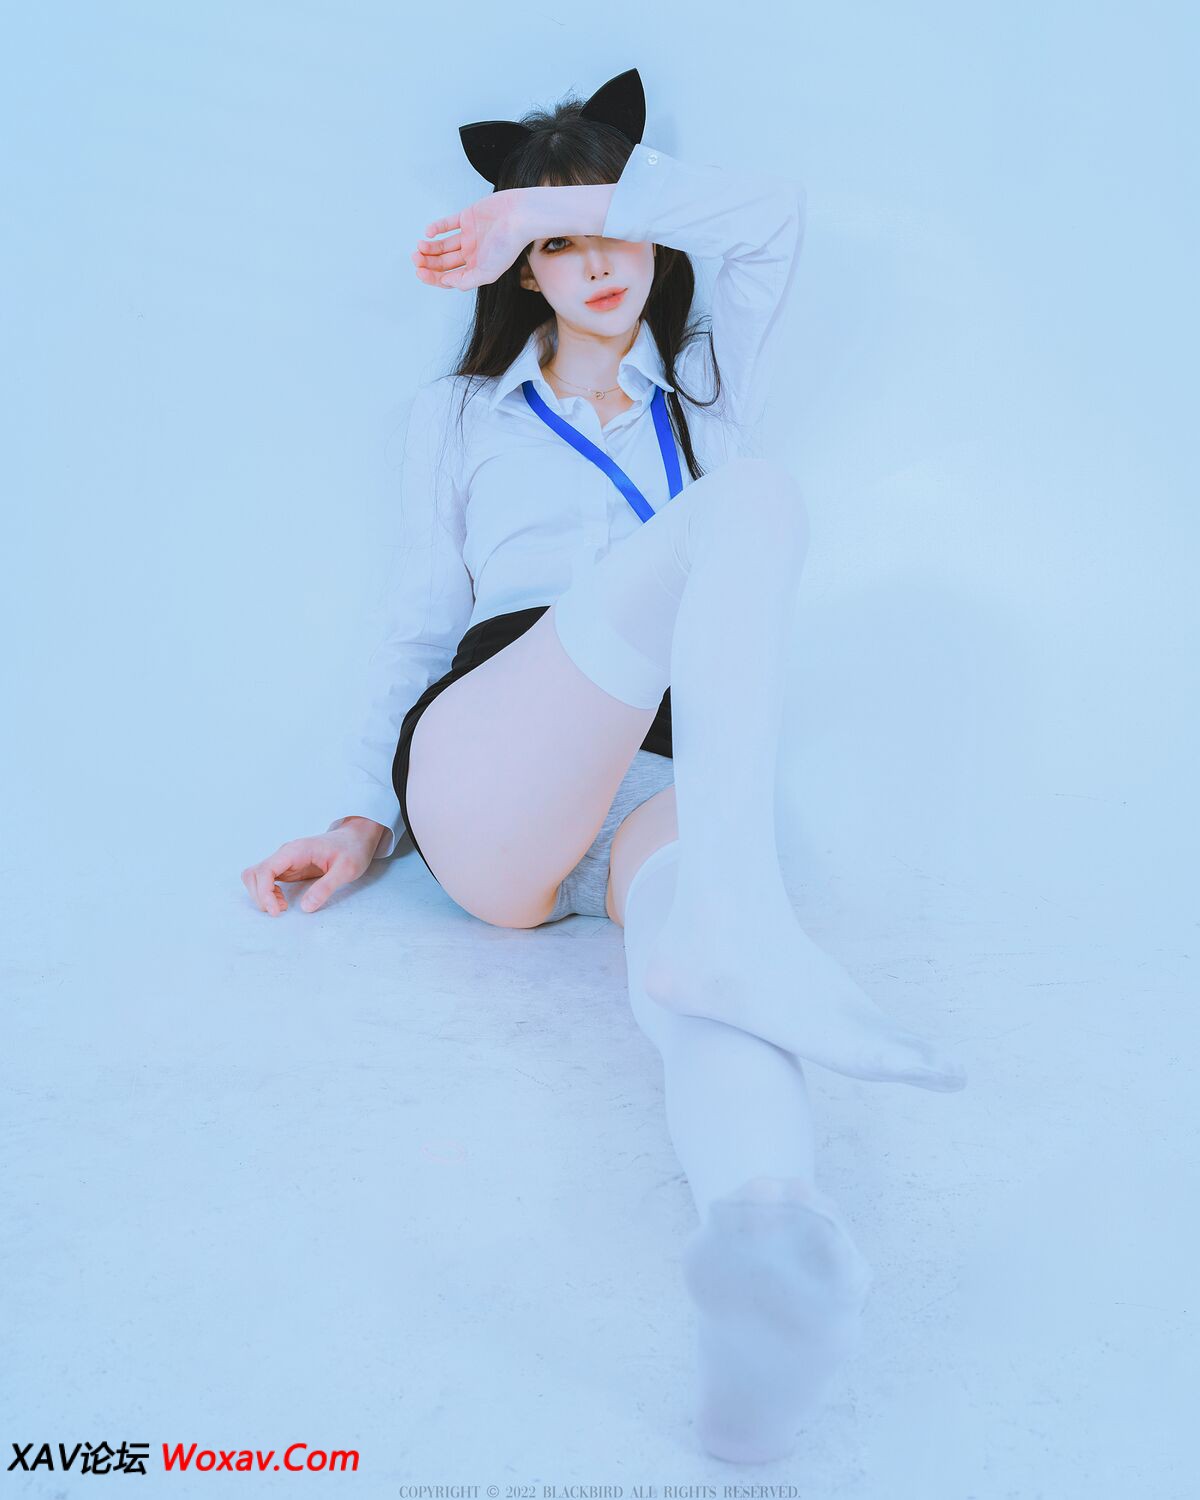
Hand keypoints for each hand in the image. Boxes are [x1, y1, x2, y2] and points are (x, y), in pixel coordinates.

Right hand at [240, 822, 383, 916]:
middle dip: (260, 895)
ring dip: (262, 895)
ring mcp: (285, 861)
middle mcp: (285, 854)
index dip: (264, 893)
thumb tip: (305, 907)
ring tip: (282, 906)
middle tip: (280, 910)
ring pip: (257, 877)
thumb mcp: (346, 870)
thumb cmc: (352, 849)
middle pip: (253, 874)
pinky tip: (284, 901)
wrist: (356, 838)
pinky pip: (267, 880)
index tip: (277, 911)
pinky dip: (268, 893)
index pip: (265, 870)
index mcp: (296, 850)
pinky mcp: (288, 868)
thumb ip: (326, 887)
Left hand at [411, 188, 533, 291]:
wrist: (519, 216)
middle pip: (444, 263)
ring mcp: (469, 236)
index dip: (433, 277)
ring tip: (420, 246)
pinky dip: (437, 228)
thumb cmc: (508, 245)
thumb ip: (466, 281)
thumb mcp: (488, 272)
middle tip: (415, 258)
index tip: (420, 272)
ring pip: (443, 245)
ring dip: (430, 247)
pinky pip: (448, 224)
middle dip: (428, 262)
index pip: (449, 278)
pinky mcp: (468, 218)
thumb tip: (446, 282)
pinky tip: (429, 232)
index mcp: (477, 269)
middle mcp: (472, 254)